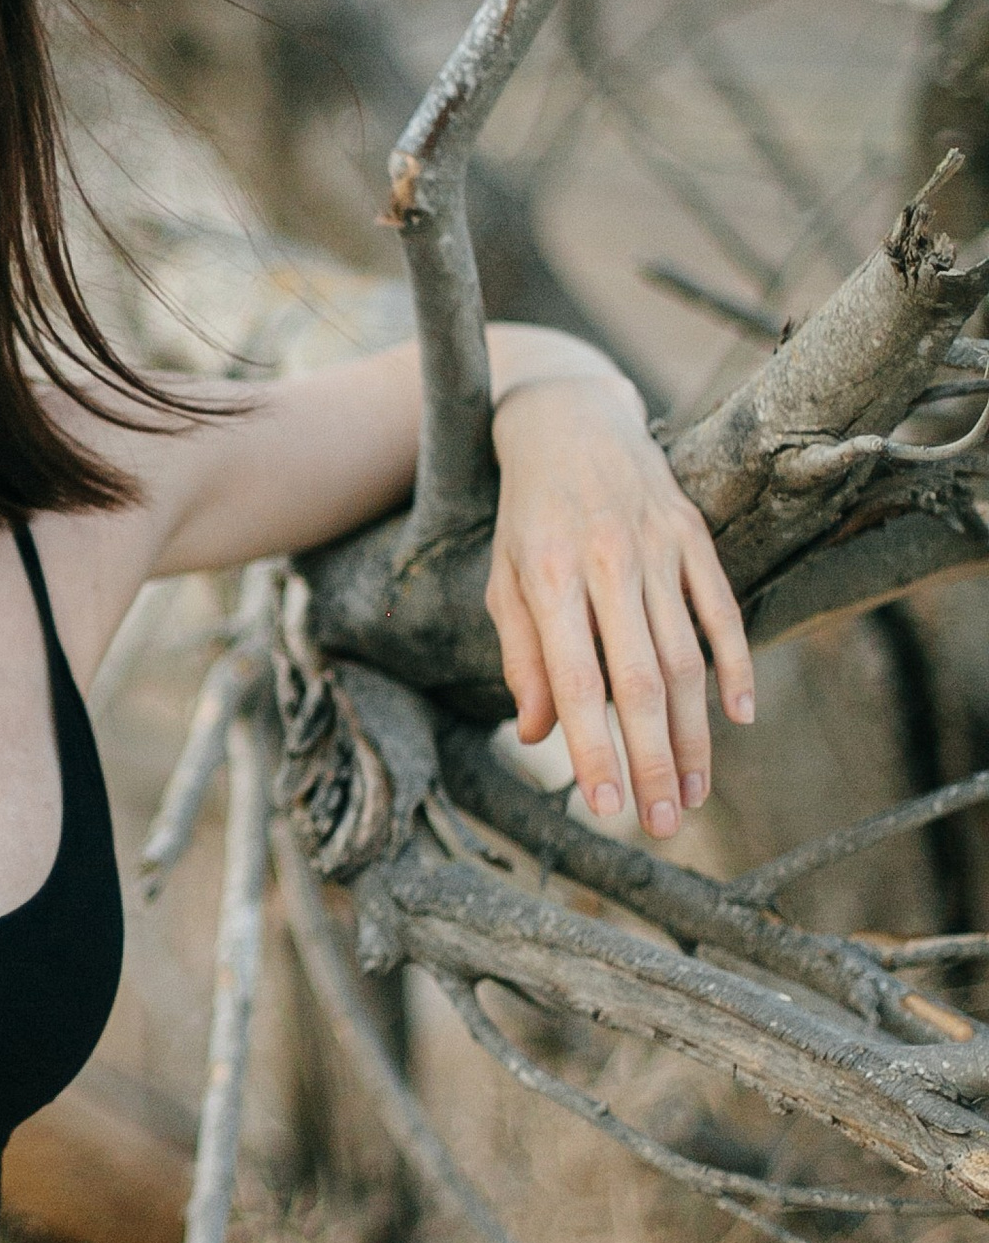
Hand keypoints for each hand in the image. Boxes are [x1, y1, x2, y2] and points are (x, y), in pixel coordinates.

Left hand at [483, 373, 753, 839]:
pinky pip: (722, 609)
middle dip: (653, 761)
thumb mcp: (504, 580)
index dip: (594, 748)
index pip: (575, 681)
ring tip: (692, 793)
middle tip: (662, 825)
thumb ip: (522, 658)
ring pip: (685, 657)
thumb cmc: (528, 516)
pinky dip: (736, 665)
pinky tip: (739, 719)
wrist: (568, 418)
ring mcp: (657, 546)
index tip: (606, 809)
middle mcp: (607, 562)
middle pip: (640, 681)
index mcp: (548, 577)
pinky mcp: (693, 534)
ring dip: (694, 734)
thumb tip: (535, 734)